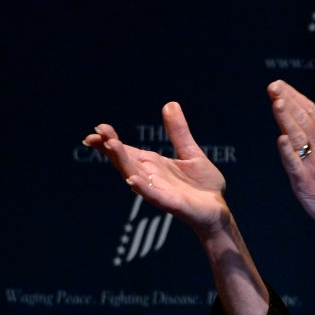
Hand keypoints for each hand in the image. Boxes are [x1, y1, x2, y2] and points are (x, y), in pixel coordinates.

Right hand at [83, 101, 229, 239]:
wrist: (219, 210)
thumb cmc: (204, 185)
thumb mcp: (191, 152)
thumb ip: (179, 132)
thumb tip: (170, 104)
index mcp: (154, 165)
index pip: (127, 151)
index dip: (111, 141)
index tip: (99, 128)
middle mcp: (152, 178)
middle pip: (126, 162)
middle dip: (111, 149)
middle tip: (96, 135)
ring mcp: (160, 191)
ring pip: (135, 176)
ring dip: (122, 162)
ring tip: (111, 146)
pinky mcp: (172, 204)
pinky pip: (154, 196)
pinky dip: (143, 188)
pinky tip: (132, 179)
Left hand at [267, 79, 314, 236]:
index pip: (311, 110)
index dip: (294, 96)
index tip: (279, 84)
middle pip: (303, 119)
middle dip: (288, 101)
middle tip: (273, 86)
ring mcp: (314, 163)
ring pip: (299, 137)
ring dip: (287, 119)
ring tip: (277, 103)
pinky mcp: (305, 181)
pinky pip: (296, 164)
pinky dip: (289, 152)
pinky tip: (281, 140)